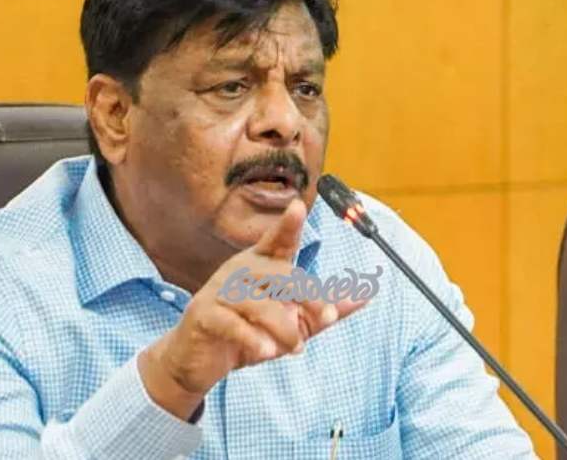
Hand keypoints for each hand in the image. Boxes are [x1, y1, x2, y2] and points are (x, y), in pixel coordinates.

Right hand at [138, 199, 369, 418]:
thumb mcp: (293, 322)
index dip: (288, 225)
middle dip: (307, 296)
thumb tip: (366, 295)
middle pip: (279, 274)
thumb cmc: (248, 332)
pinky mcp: (204, 315)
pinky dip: (252, 339)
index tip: (299, 206)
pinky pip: (231, 323)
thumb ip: (324, 309)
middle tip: (326, 318)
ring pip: (257, 302)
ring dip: (282, 327)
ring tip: (296, 348)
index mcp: (260, 265)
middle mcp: (239, 271)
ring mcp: (218, 292)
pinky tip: (267, 352)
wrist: (200, 361)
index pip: (277, 242)